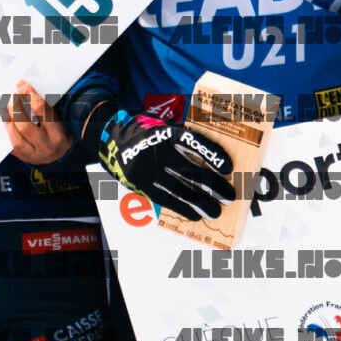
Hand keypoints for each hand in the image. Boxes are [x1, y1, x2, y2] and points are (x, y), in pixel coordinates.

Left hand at [2, 80, 72, 164]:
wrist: (61, 155)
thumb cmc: (58, 132)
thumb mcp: (58, 119)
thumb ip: (43, 108)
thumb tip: (24, 89)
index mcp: (58, 133)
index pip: (42, 110)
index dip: (29, 95)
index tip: (20, 84)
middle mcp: (46, 146)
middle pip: (26, 126)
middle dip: (15, 108)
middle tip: (10, 96)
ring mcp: (34, 155)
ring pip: (16, 139)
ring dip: (8, 120)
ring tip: (4, 107)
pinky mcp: (24, 158)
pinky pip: (12, 147)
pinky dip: (6, 133)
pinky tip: (4, 121)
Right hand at [99, 111, 234, 220]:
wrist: (110, 140)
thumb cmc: (146, 132)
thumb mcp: (163, 125)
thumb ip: (183, 136)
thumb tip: (213, 153)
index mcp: (164, 132)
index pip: (190, 141)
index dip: (210, 154)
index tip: (228, 167)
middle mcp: (155, 151)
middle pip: (187, 171)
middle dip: (211, 186)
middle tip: (230, 196)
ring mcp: (146, 169)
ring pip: (177, 189)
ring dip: (199, 202)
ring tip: (215, 212)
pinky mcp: (138, 184)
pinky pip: (162, 199)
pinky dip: (180, 208)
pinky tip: (194, 215)